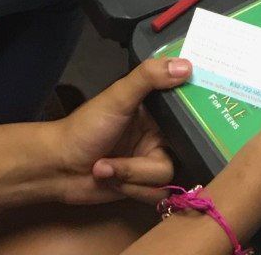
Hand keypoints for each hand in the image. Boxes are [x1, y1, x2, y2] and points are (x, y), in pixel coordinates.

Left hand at [40, 58, 190, 205]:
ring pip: (167, 177)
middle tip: (127, 153)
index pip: (188, 111)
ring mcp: (150, 161)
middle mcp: (157, 135)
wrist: (59, 168)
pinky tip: (110, 179)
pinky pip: (157, 194)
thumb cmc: (85, 127)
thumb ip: (148, 78)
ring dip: (132, 176)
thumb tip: (186, 65)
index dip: (197, 118)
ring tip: (107, 167)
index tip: (202, 124)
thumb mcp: (117, 98)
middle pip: (180, 153)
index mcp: (154, 110)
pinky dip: (131, 189)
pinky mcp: (144, 186)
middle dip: (147, 162)